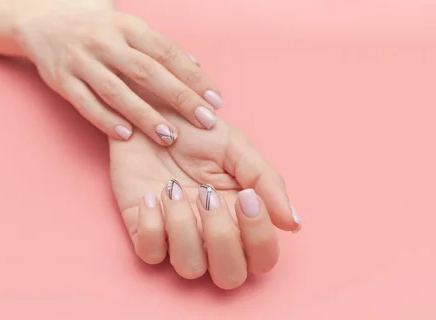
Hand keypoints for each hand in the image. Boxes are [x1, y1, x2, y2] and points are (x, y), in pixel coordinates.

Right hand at [14, 0, 221, 144]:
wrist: (40, 19)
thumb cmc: (96, 26)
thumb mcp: (128, 26)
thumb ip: (159, 47)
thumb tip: (196, 66)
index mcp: (126, 25)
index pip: (167, 52)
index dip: (194, 77)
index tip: (215, 100)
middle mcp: (104, 41)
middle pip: (148, 72)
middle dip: (179, 98)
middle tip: (204, 121)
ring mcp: (81, 61)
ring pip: (117, 91)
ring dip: (145, 115)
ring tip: (169, 136)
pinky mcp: (61, 79)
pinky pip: (86, 103)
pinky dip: (106, 120)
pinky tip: (127, 135)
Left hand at [110, 83, 300, 289]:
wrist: (150, 113)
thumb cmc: (195, 132)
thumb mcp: (237, 147)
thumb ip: (267, 182)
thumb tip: (292, 223)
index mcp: (241, 220)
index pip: (263, 256)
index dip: (259, 237)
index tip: (246, 195)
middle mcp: (211, 236)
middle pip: (230, 276)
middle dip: (222, 238)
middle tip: (208, 196)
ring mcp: (176, 237)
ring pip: (190, 268)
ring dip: (183, 228)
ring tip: (172, 188)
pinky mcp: (142, 231)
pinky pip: (150, 253)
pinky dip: (151, 226)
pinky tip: (151, 195)